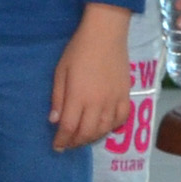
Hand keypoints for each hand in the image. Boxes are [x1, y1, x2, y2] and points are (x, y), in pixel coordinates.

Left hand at [52, 5, 135, 151]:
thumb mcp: (61, 71)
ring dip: (92, 138)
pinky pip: (121, 120)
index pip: (69, 127)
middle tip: (68, 144)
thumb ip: (58, 98)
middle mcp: (98, 103)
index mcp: (78, 96)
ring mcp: (114, 101)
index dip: (62, 140)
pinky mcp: (126, 96)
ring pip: (104, 129)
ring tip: (82, 138)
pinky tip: (103, 127)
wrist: (105, 34)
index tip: (56, 147)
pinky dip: (111, 128)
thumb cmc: (78, 50)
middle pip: (87, 132)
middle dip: (75, 142)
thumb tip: (54, 121)